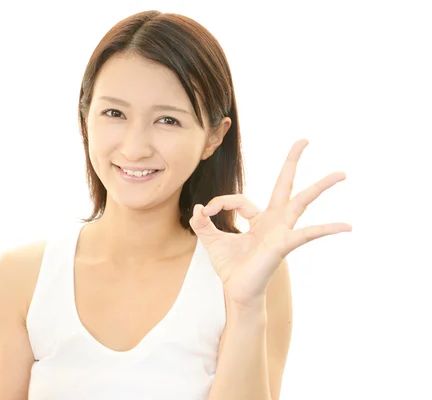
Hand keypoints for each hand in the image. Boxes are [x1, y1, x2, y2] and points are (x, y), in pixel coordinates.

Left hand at [190, 139, 350, 308]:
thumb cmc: (231, 267)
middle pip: (285, 185)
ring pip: (302, 202)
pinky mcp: (284, 244)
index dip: (220, 202)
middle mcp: (274, 221)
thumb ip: (202, 222)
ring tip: (341, 174)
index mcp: (259, 219)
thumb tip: (197, 207)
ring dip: (321, 187)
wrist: (237, 291)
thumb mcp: (211, 240)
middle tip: (304, 139)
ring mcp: (281, 231)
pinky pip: (307, 234)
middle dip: (292, 161)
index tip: (206, 212)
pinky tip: (347, 226)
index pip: (239, 199)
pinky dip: (326, 229)